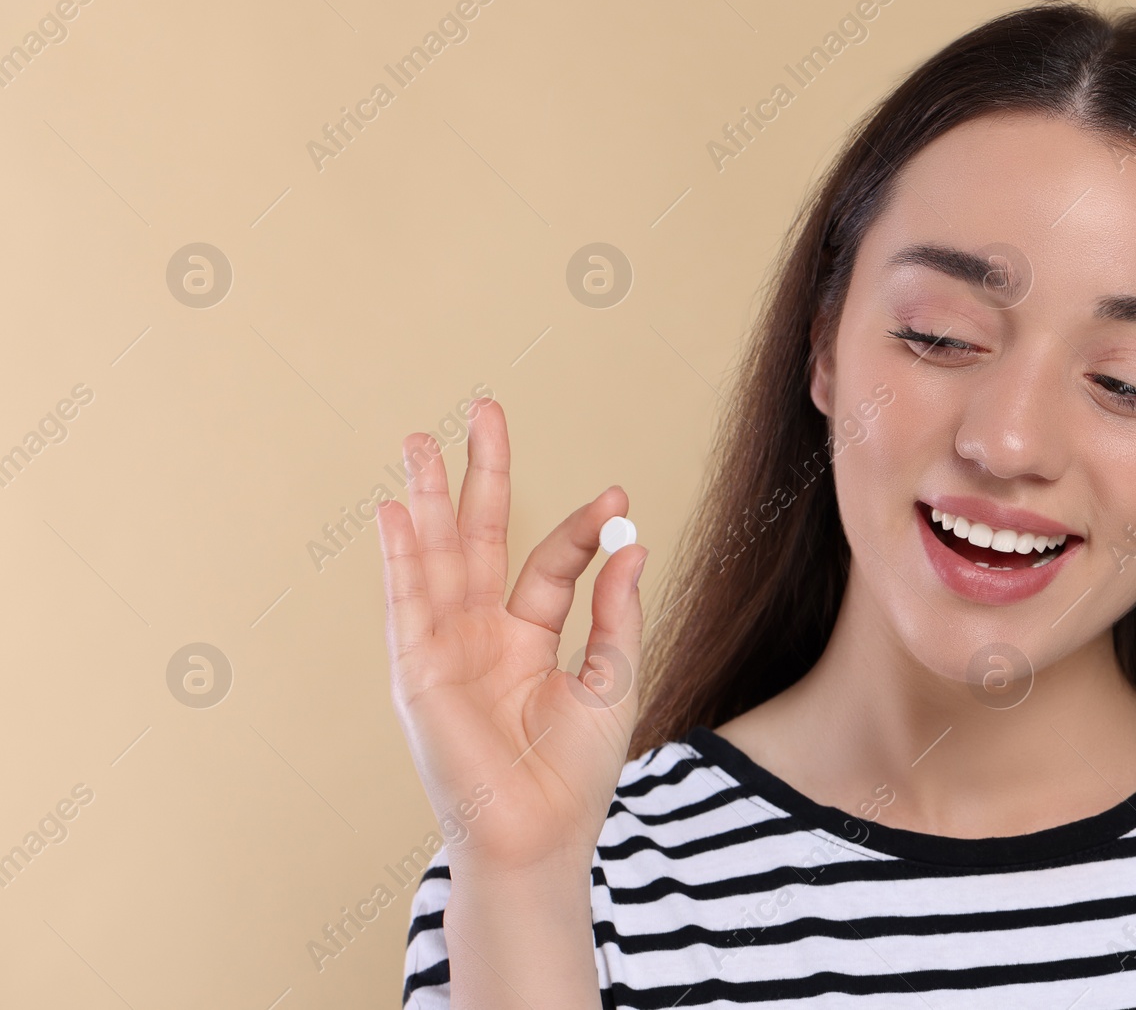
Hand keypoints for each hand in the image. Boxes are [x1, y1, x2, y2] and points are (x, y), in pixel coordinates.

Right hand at [376, 398, 647, 876]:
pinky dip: (400, 557)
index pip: (549, 563)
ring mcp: (446, 650)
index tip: (616, 496)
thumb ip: (615, 611)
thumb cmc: (576, 772)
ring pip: (436, 558)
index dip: (582, 529)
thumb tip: (631, 541)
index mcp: (528, 639)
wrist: (540, 835)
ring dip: (427, 498)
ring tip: (419, 438)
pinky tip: (396, 510)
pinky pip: (407, 605)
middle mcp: (481, 636)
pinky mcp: (417, 673)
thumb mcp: (611, 680)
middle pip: (479, 539)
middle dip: (478, 476)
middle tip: (482, 409)